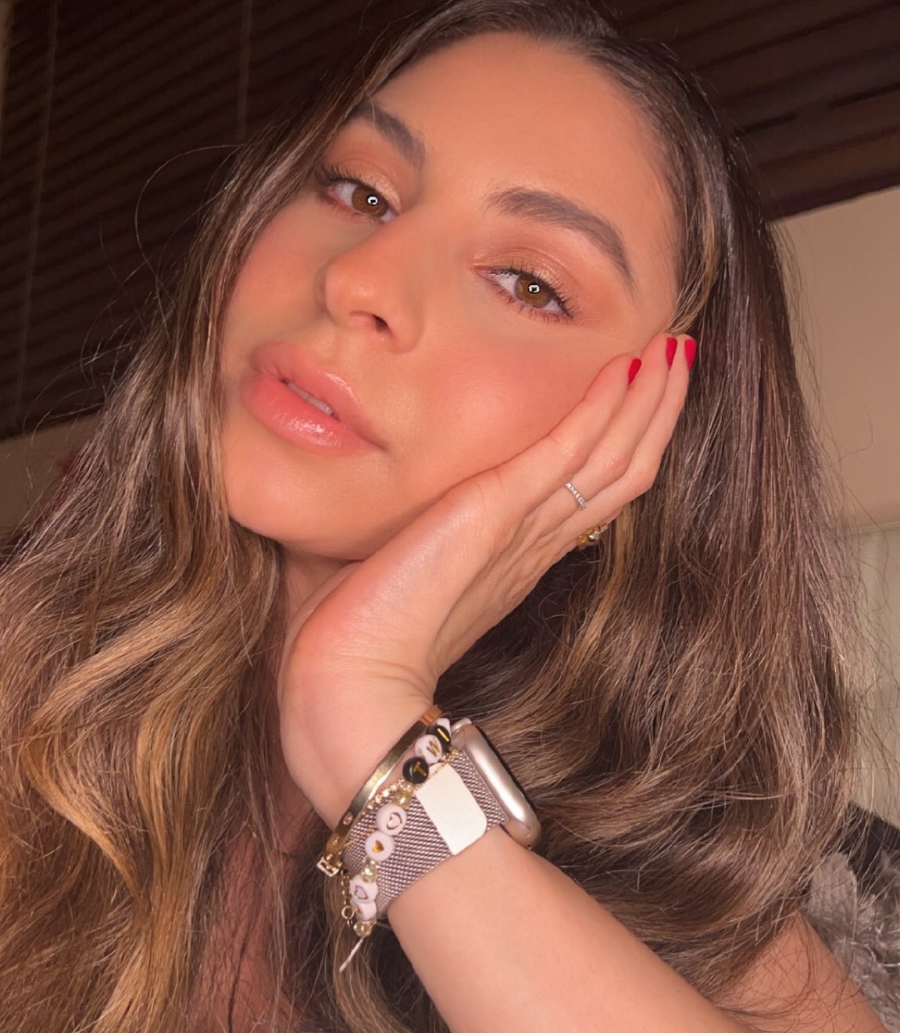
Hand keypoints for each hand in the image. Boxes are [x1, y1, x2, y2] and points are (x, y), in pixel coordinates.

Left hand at [277, 333, 692, 824]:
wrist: (344, 684)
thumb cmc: (347, 637)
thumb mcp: (381, 566)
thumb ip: (394, 536)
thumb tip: (363, 514)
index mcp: (512, 561)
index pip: (589, 492)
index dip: (622, 442)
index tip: (640, 393)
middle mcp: (532, 547)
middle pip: (623, 471)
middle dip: (655, 411)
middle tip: (681, 354)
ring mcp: (522, 532)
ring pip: (616, 459)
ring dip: (649, 400)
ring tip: (676, 347)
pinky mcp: (498, 514)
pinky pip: (571, 451)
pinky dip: (604, 406)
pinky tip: (626, 366)